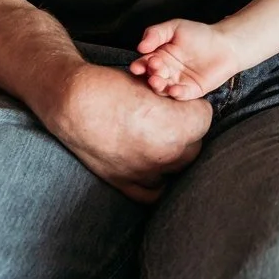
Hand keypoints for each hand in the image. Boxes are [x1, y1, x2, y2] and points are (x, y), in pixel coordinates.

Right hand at [40, 62, 211, 202]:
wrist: (72, 102)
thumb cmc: (112, 87)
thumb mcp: (152, 85)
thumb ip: (175, 102)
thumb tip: (188, 109)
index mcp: (177, 128)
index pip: (205, 119)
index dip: (194, 107)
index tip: (183, 103)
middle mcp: (165, 154)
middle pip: (195, 147)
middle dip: (188, 133)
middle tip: (173, 120)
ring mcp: (145, 172)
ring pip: (177, 169)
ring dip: (174, 156)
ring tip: (161, 139)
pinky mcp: (124, 182)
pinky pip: (152, 193)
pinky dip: (157, 182)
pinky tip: (154, 168)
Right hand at [131, 18, 241, 99]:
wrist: (226, 44)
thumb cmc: (200, 34)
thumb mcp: (175, 27)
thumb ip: (156, 33)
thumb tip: (140, 47)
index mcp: (159, 58)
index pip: (144, 64)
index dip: (139, 65)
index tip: (137, 66)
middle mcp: (166, 72)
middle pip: (152, 77)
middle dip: (150, 75)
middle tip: (153, 69)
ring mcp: (177, 83)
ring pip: (163, 89)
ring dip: (159, 87)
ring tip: (157, 81)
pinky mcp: (191, 91)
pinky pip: (181, 95)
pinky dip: (176, 93)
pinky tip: (174, 89)